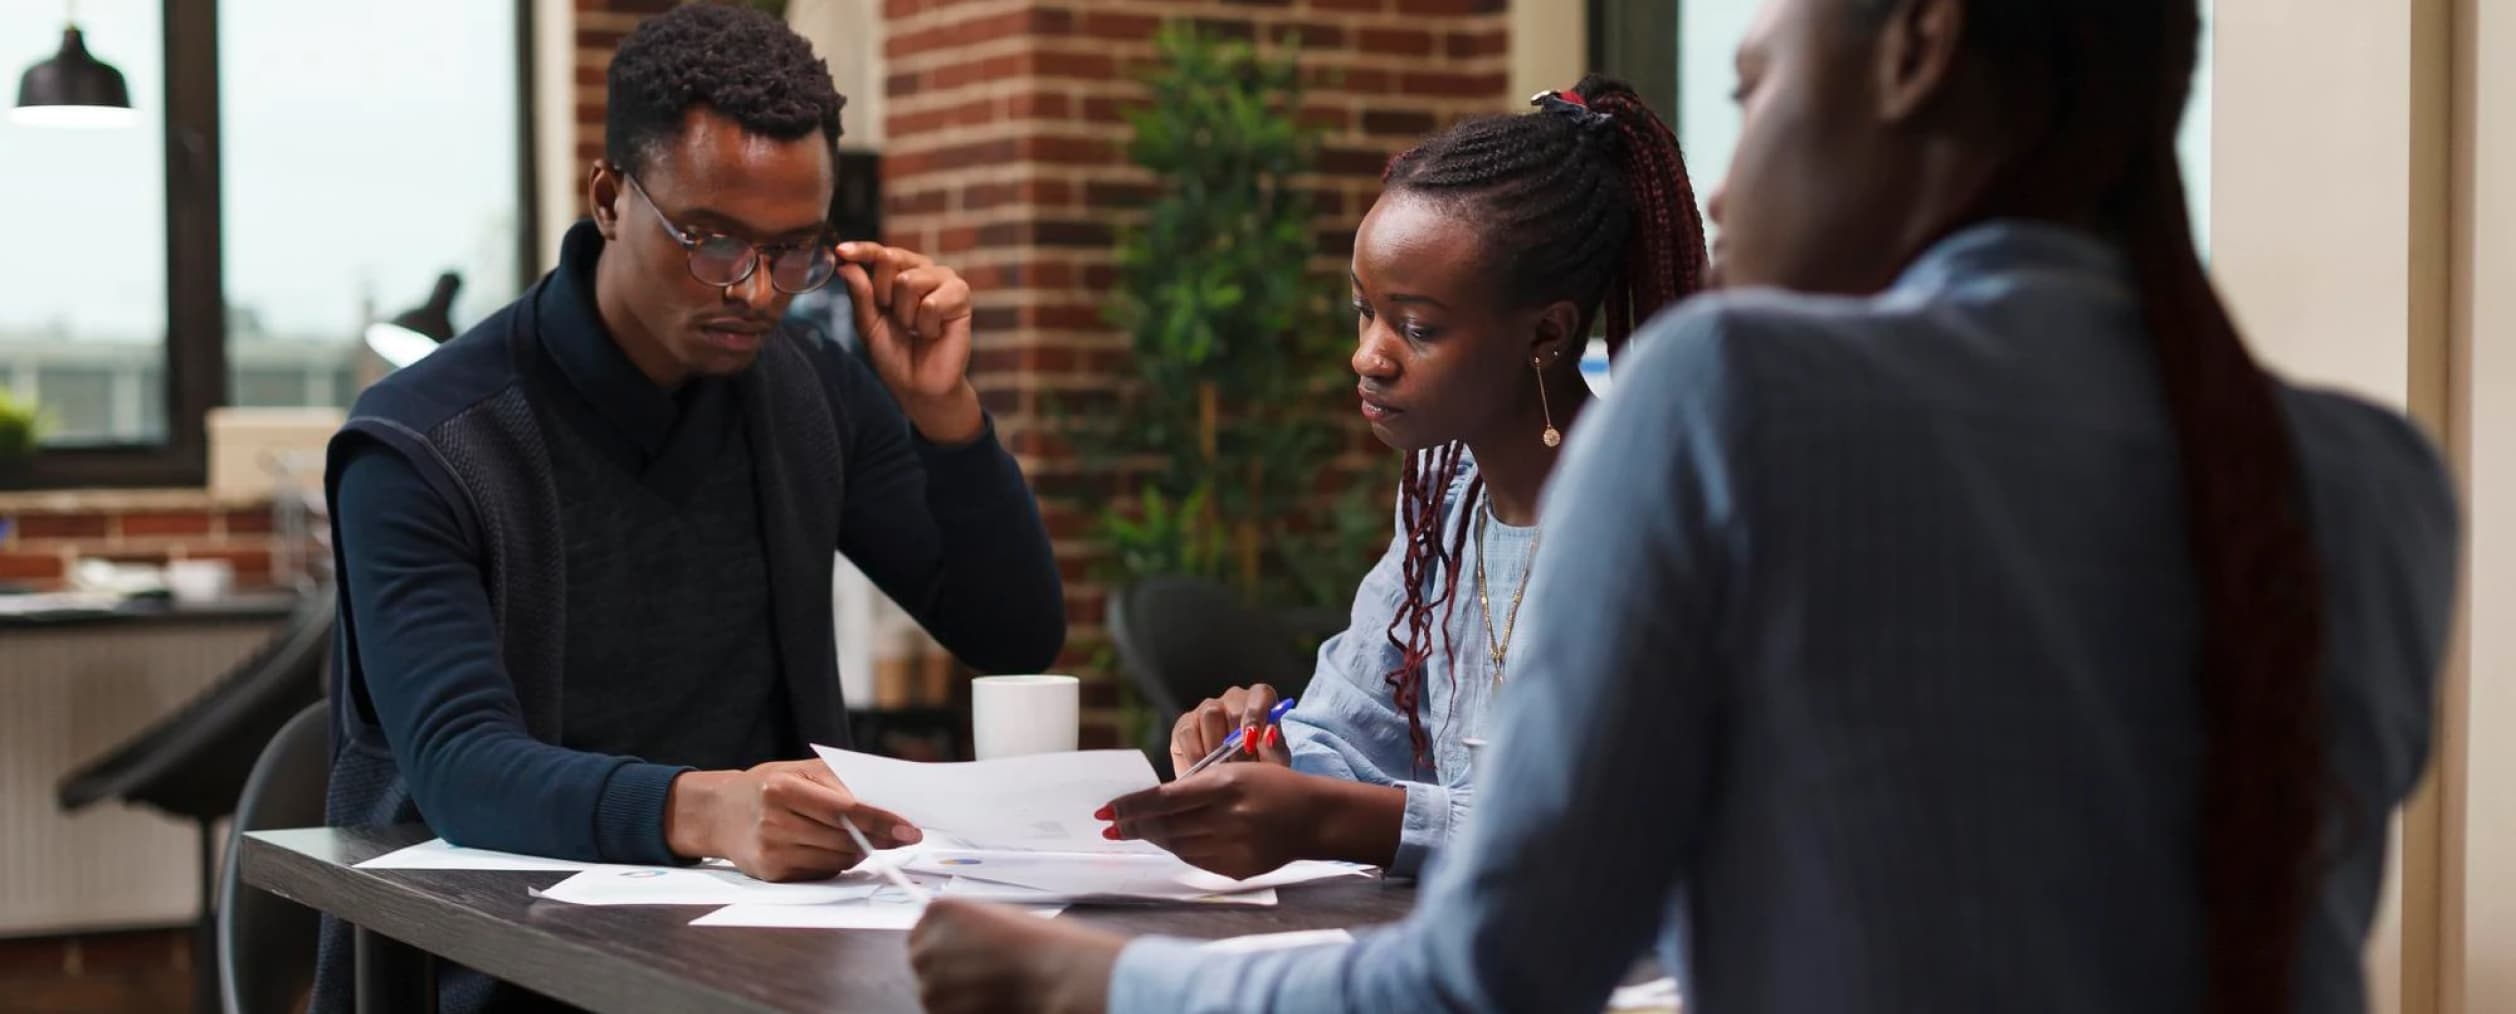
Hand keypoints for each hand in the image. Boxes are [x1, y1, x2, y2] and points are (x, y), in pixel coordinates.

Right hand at [664, 759, 921, 881]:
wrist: (720, 812)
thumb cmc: (770, 786)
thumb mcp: (802, 771)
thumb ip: (843, 784)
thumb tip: (889, 807)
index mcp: (782, 788)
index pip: (845, 808)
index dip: (882, 820)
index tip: (910, 830)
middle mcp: (774, 821)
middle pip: (845, 838)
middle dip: (879, 838)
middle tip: (901, 836)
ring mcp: (771, 850)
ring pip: (838, 858)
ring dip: (858, 850)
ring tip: (859, 837)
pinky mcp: (772, 873)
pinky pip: (822, 872)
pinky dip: (836, 862)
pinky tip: (829, 847)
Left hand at [835, 242, 982, 443]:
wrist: (918, 386)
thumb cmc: (894, 354)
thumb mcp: (868, 323)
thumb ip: (860, 293)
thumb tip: (846, 265)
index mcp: (900, 272)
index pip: (879, 252)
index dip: (861, 250)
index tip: (841, 252)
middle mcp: (924, 270)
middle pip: (891, 259)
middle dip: (883, 295)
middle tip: (896, 320)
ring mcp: (945, 280)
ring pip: (909, 281)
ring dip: (906, 315)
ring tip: (916, 329)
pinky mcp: (961, 295)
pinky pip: (931, 303)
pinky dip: (926, 326)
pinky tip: (933, 334)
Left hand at [910, 898, 1121, 1013]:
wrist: (1052, 975)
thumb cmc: (1036, 943)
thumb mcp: (997, 917)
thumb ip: (966, 927)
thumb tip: (956, 940)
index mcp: (940, 911)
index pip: (923, 929)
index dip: (944, 943)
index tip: (961, 951)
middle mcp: (927, 943)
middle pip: (922, 958)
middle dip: (944, 967)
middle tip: (978, 972)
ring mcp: (928, 980)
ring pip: (931, 989)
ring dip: (953, 991)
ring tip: (989, 987)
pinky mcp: (938, 1010)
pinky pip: (943, 1010)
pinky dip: (960, 1009)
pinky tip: (988, 1000)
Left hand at [1097, 763, 1328, 879]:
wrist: (1314, 817)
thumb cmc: (1271, 787)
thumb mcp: (1234, 772)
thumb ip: (1196, 788)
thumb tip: (1151, 803)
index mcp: (1225, 785)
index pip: (1164, 799)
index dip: (1131, 807)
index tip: (1106, 811)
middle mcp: (1228, 817)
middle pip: (1166, 826)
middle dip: (1134, 826)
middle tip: (1110, 825)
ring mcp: (1234, 846)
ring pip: (1177, 845)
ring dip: (1155, 838)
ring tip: (1137, 832)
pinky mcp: (1238, 867)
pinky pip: (1196, 860)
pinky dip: (1180, 850)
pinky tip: (1172, 842)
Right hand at [1169, 682, 1292, 774]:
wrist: (1233, 787)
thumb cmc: (1258, 769)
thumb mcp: (1274, 764)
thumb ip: (1275, 749)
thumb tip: (1269, 734)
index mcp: (1260, 704)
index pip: (1261, 694)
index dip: (1257, 713)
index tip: (1253, 739)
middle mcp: (1233, 701)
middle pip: (1234, 708)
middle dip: (1236, 741)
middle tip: (1238, 766)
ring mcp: (1206, 710)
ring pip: (1210, 715)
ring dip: (1216, 747)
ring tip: (1221, 770)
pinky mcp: (1185, 726)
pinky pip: (1187, 733)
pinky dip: (1195, 754)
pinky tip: (1203, 770)